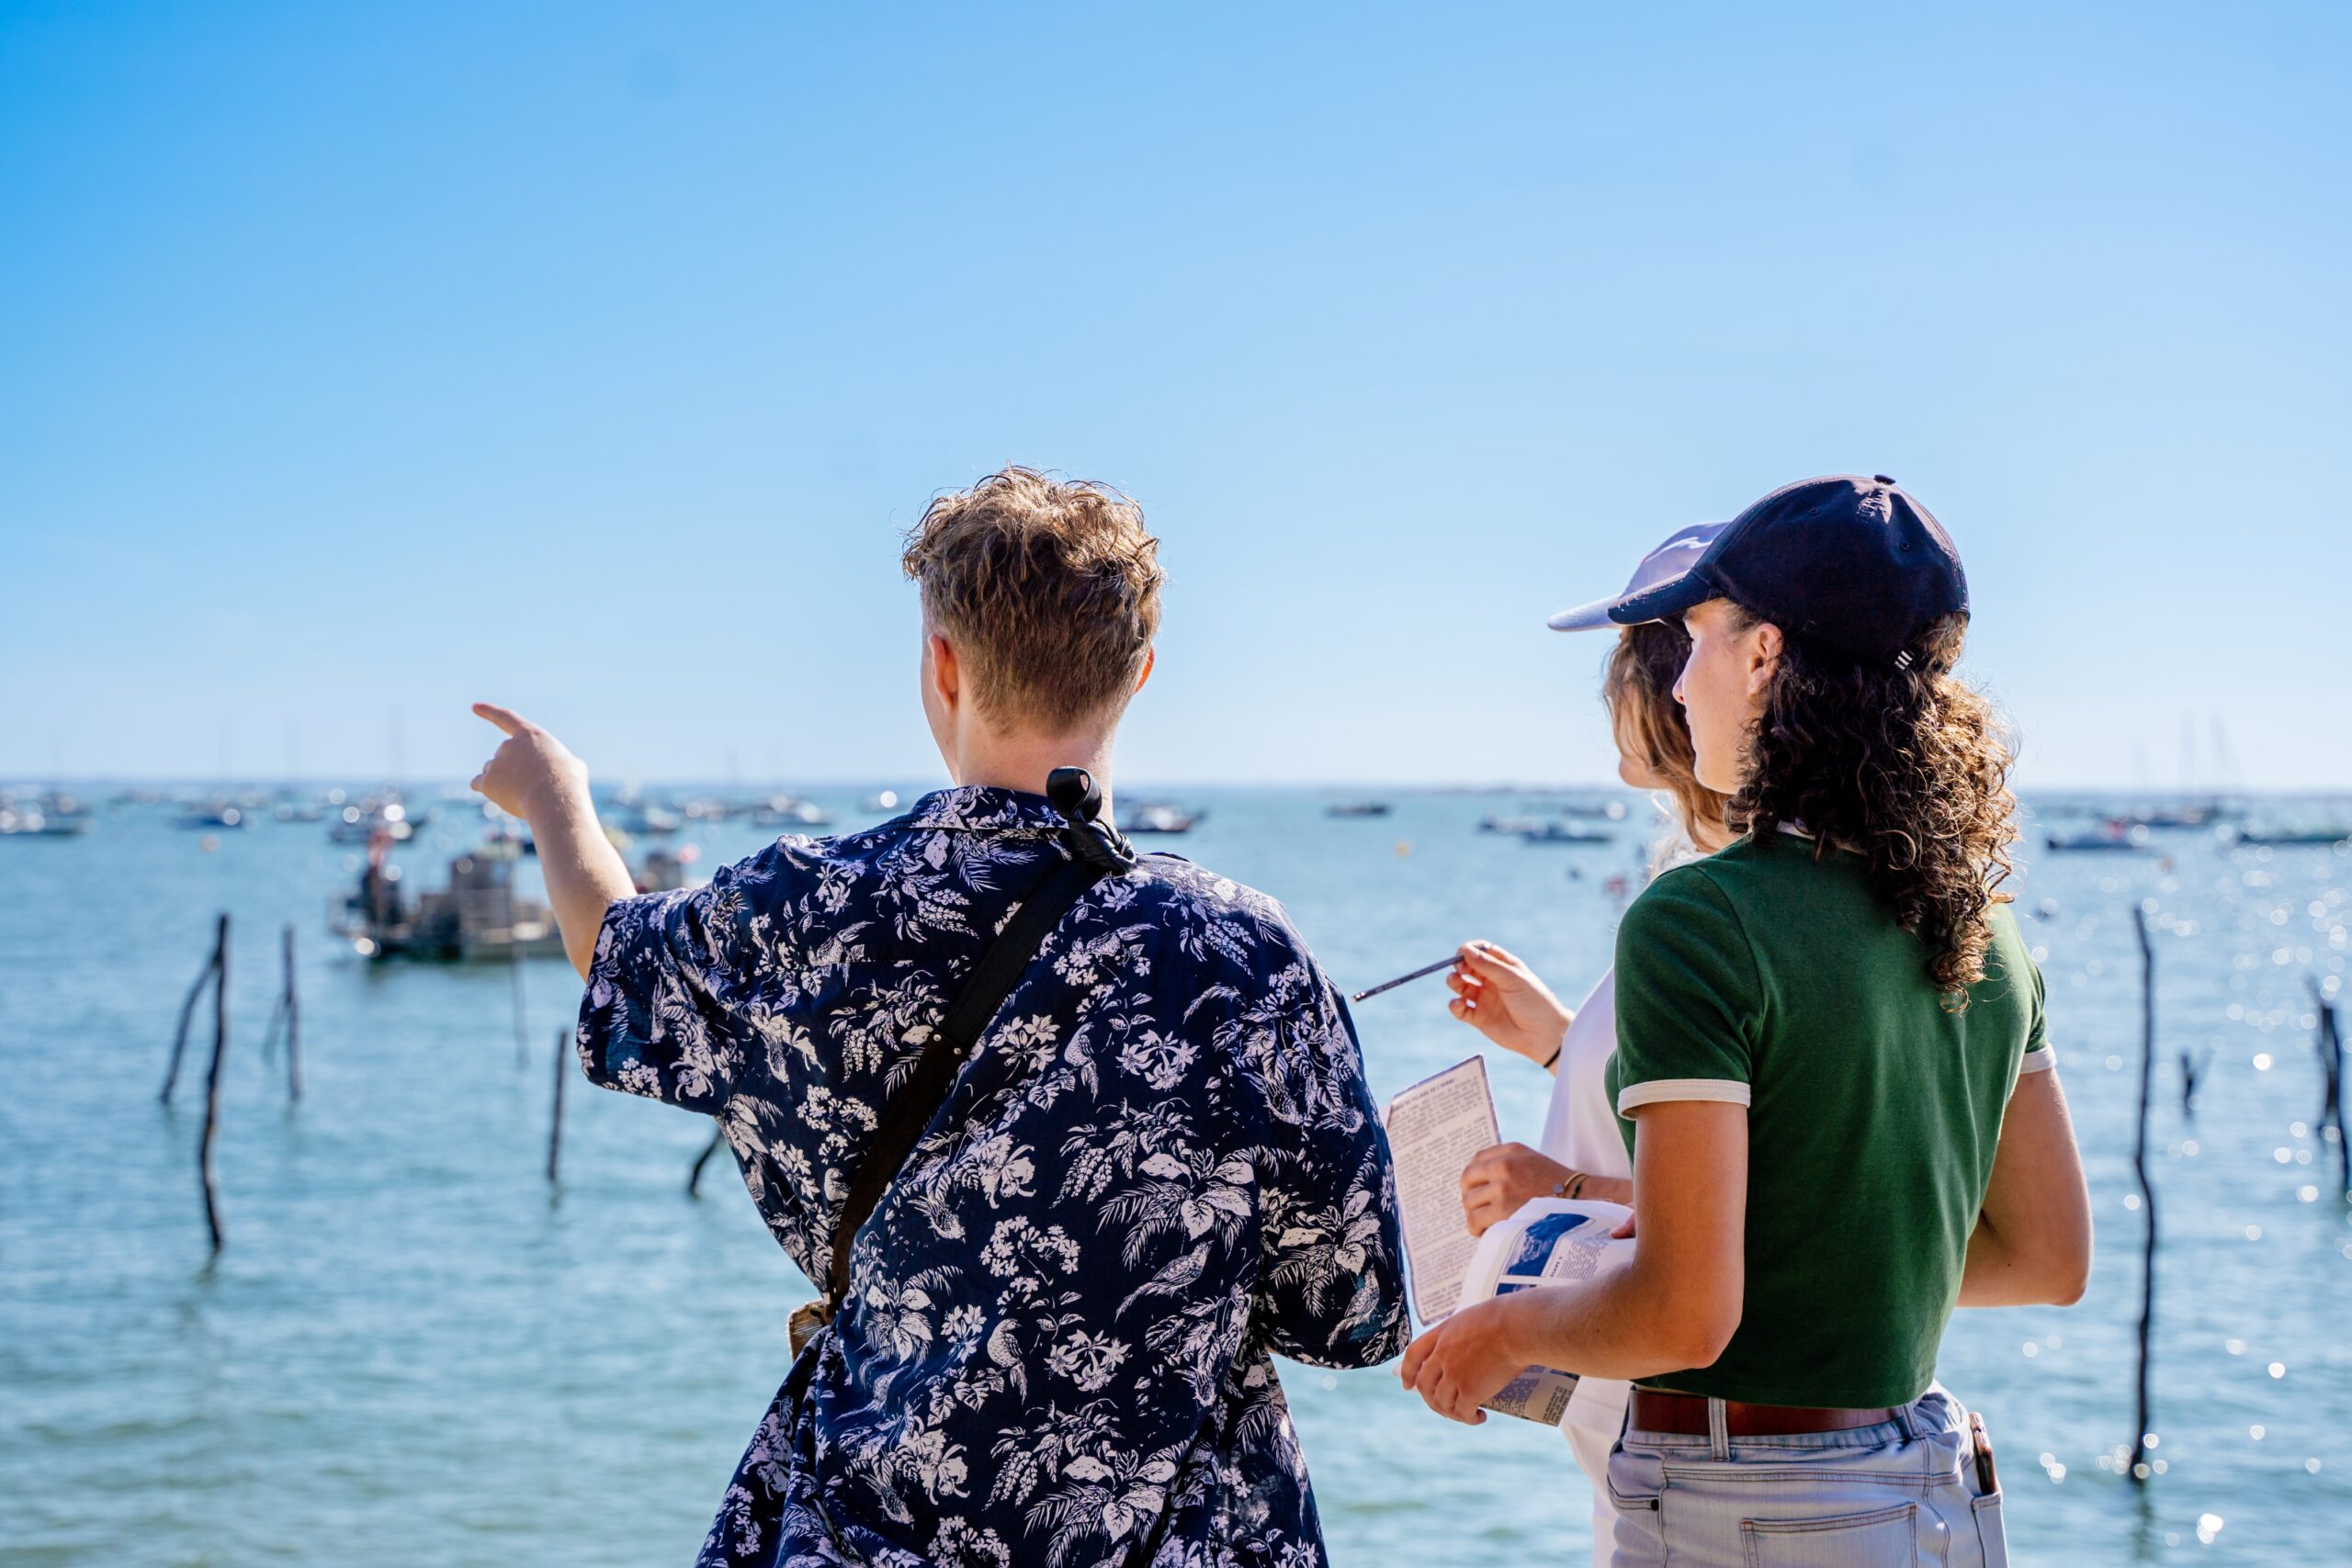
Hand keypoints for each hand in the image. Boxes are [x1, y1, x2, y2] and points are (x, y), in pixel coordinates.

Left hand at [469, 702, 590, 823]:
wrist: (554, 799)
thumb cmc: (568, 781)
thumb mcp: (571, 764)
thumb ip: (555, 762)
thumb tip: (554, 772)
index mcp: (530, 735)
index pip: (506, 718)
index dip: (489, 712)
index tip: (475, 707)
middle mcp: (509, 745)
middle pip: (503, 755)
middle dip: (512, 768)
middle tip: (534, 785)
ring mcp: (496, 763)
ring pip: (491, 771)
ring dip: (502, 780)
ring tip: (523, 794)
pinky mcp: (487, 782)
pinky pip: (478, 783)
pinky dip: (487, 789)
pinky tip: (501, 796)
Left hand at [1400, 1294, 1532, 1424]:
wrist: (1518, 1327)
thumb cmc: (1505, 1318)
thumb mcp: (1472, 1318)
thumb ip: (1461, 1334)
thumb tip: (1468, 1346)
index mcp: (1441, 1334)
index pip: (1413, 1355)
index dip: (1407, 1373)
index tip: (1407, 1386)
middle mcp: (1442, 1355)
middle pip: (1424, 1384)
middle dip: (1430, 1400)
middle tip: (1444, 1407)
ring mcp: (1454, 1373)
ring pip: (1442, 1402)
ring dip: (1451, 1413)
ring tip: (1465, 1414)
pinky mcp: (1470, 1390)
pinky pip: (1463, 1413)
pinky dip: (1469, 1419)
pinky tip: (1480, 1417)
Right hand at [1447, 941, 1571, 1064]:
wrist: (1543, 1035)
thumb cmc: (1534, 1002)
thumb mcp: (1512, 979)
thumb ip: (1488, 965)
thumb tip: (1465, 950)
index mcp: (1503, 967)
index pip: (1481, 951)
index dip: (1469, 950)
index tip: (1461, 953)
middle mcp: (1492, 981)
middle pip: (1467, 967)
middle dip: (1459, 966)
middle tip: (1460, 970)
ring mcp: (1485, 999)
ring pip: (1460, 986)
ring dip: (1454, 982)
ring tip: (1456, 983)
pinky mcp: (1479, 1018)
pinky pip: (1460, 1009)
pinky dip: (1454, 1005)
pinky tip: (1459, 1004)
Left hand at [1460, 1142, 1573, 1236]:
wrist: (1580, 1203)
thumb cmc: (1555, 1184)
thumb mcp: (1530, 1158)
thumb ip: (1503, 1159)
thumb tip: (1475, 1176)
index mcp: (1510, 1151)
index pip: (1474, 1161)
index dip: (1472, 1178)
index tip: (1476, 1189)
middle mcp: (1504, 1166)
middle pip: (1466, 1181)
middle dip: (1469, 1196)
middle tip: (1480, 1207)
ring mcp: (1502, 1190)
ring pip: (1468, 1204)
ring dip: (1475, 1214)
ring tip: (1487, 1221)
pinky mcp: (1503, 1212)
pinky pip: (1474, 1221)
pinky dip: (1477, 1228)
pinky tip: (1488, 1230)